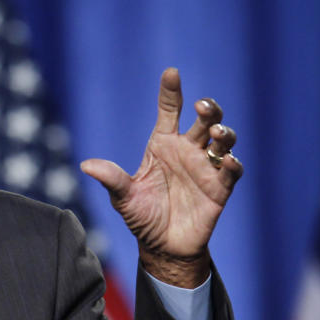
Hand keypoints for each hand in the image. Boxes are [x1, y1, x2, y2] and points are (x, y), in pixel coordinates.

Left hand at [80, 68, 242, 286]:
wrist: (162, 246)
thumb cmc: (141, 216)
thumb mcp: (123, 198)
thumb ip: (111, 179)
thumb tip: (86, 165)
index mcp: (162, 146)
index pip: (169, 111)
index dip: (171, 92)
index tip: (171, 73)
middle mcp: (187, 151)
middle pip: (204, 121)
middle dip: (208, 110)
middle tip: (203, 107)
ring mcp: (205, 168)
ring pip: (223, 141)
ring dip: (223, 134)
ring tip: (216, 134)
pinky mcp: (220, 188)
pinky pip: (232, 171)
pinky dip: (233, 164)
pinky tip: (227, 161)